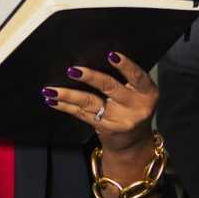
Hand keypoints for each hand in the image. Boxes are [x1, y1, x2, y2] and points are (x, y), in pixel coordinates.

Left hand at [43, 51, 157, 152]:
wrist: (134, 142)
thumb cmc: (133, 108)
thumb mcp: (139, 92)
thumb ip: (125, 78)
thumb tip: (92, 56)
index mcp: (147, 92)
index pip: (137, 76)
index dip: (125, 65)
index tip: (111, 55)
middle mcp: (136, 106)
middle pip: (110, 87)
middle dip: (90, 77)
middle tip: (72, 70)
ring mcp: (120, 119)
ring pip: (90, 102)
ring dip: (68, 94)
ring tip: (51, 90)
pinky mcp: (105, 128)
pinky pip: (82, 114)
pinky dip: (65, 106)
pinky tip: (53, 100)